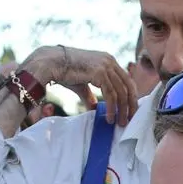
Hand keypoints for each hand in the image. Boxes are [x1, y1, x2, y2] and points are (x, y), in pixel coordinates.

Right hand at [23, 45, 138, 125]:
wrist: (51, 63)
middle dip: (131, 104)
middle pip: (128, 85)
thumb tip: (95, 108)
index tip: (130, 110)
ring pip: (121, 92)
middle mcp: (110, 61)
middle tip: (130, 119)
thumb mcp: (81, 84)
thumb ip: (90, 95)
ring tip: (120, 122)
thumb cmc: (63, 72)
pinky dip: (112, 108)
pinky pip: (111, 94)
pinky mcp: (100, 73)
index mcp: (108, 61)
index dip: (130, 96)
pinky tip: (109, 118)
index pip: (126, 79)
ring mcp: (106, 66)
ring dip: (122, 110)